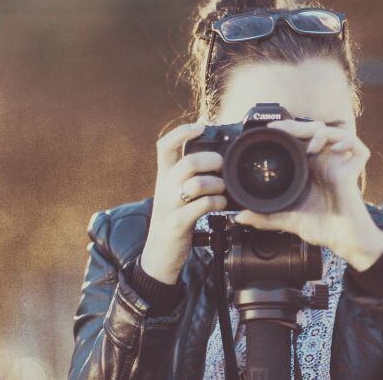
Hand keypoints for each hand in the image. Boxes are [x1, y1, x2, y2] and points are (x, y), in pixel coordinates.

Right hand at [139, 123, 227, 284]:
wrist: (159, 254)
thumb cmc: (174, 219)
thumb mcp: (175, 193)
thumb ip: (188, 174)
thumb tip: (214, 153)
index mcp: (164, 176)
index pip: (165, 145)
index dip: (182, 132)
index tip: (201, 127)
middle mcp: (164, 187)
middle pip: (187, 162)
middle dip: (211, 161)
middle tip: (222, 166)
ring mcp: (169, 206)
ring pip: (196, 184)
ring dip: (216, 185)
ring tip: (223, 191)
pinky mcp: (177, 223)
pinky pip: (201, 207)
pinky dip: (216, 204)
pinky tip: (221, 206)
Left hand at [233, 120, 382, 270]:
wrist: (342, 241)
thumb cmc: (321, 228)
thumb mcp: (287, 220)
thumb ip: (265, 218)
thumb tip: (240, 217)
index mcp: (309, 168)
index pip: (299, 139)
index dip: (288, 129)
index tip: (271, 129)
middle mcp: (324, 163)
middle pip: (315, 131)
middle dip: (299, 126)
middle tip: (283, 129)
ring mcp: (340, 165)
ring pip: (336, 133)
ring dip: (322, 133)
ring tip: (311, 146)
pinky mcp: (354, 172)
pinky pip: (358, 148)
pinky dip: (348, 142)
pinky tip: (335, 149)